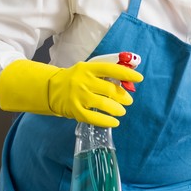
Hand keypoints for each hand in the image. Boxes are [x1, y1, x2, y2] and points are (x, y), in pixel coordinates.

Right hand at [0, 55, 144, 127]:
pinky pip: (95, 118)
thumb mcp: (88, 70)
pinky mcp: (75, 110)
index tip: (139, 78)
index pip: (111, 69)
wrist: (51, 88)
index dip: (127, 74)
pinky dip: (107, 121)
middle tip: (128, 100)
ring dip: (117, 109)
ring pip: (104, 104)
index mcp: (88, 68)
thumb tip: (128, 79)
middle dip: (123, 96)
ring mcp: (78, 96)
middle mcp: (83, 81)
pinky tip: (114, 122)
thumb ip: (105, 74)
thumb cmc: (75, 79)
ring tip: (121, 111)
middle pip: (110, 89)